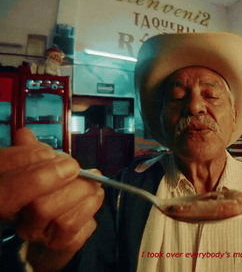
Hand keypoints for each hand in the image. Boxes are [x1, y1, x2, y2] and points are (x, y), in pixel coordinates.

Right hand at [0, 128, 104, 270]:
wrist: (50, 231)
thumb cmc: (45, 192)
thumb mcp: (37, 167)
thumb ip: (31, 151)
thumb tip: (25, 134)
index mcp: (8, 195)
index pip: (6, 185)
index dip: (28, 165)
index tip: (49, 153)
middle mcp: (19, 219)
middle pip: (40, 205)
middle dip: (64, 182)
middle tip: (78, 169)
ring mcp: (40, 234)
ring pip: (64, 219)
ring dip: (85, 195)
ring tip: (95, 184)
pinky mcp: (62, 244)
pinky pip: (80, 229)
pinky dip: (91, 210)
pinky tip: (95, 199)